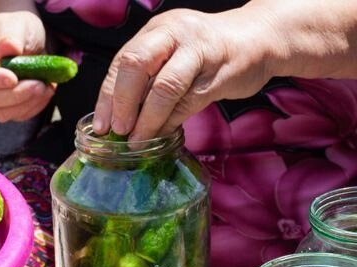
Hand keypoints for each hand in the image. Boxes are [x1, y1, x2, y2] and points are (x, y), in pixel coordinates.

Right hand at [0, 12, 54, 122]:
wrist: (29, 41)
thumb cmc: (18, 30)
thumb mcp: (17, 24)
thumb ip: (11, 35)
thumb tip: (8, 48)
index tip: (13, 78)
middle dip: (15, 95)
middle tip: (38, 84)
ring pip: (3, 112)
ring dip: (27, 103)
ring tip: (45, 86)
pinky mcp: (7, 108)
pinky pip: (18, 115)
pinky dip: (34, 107)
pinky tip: (46, 91)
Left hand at [93, 7, 278, 139]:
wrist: (261, 39)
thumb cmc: (208, 52)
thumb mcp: (172, 54)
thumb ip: (147, 78)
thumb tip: (117, 119)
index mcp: (157, 29)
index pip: (122, 61)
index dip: (108, 96)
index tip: (101, 126)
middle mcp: (175, 34)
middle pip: (136, 65)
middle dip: (122, 103)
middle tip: (117, 131)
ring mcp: (199, 51)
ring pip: (164, 87)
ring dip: (147, 120)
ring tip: (137, 141)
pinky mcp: (221, 73)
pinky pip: (189, 102)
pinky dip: (171, 122)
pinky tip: (163, 136)